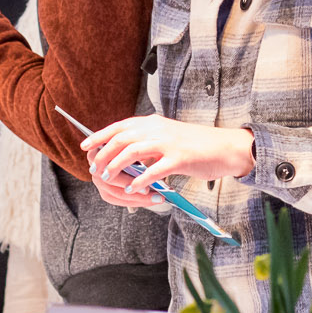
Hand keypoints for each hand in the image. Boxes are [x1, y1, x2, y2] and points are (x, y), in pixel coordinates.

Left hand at [83, 115, 254, 205]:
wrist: (225, 147)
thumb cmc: (196, 145)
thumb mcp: (168, 136)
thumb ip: (148, 141)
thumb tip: (124, 154)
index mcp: (153, 122)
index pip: (119, 126)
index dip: (100, 136)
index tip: (85, 146)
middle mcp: (158, 128)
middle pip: (121, 138)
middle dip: (103, 154)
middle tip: (95, 169)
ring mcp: (168, 143)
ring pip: (132, 152)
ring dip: (116, 166)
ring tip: (108, 178)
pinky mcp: (180, 158)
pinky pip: (153, 171)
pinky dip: (140, 181)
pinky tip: (134, 189)